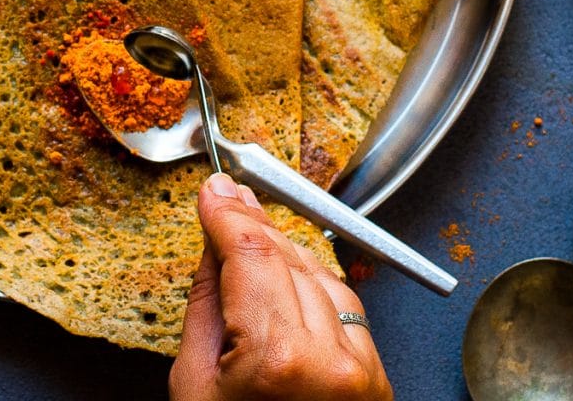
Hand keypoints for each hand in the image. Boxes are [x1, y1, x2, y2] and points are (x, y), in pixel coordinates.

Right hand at [170, 173, 392, 400]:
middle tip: (227, 205)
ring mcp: (362, 369)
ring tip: (250, 249)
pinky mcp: (377, 375)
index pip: (252, 251)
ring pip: (320, 271)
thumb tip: (218, 240)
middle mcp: (332, 359)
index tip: (217, 190)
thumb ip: (209, 300)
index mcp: (278, 360)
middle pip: (287, 255)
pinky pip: (345, 303)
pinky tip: (288, 284)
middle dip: (252, 227)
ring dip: (284, 253)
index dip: (229, 212)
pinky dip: (314, 286)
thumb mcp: (195, 383)